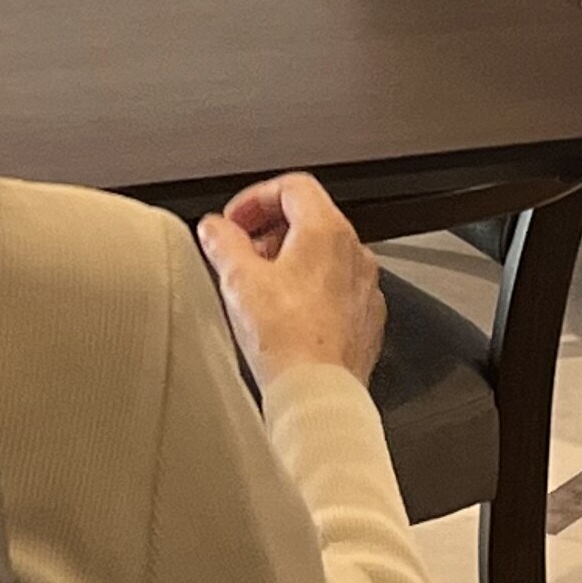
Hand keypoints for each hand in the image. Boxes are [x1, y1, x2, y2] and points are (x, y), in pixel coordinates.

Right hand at [199, 172, 386, 387]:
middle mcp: (354, 253)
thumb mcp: (239, 281)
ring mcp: (365, 287)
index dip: (255, 199)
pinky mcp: (366, 318)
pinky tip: (285, 316)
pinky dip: (310, 290)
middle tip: (241, 252)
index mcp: (326, 232)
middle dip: (269, 230)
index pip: (293, 187)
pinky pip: (337, 288)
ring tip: (259, 287)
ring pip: (324, 255)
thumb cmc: (288, 342)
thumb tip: (215, 228)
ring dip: (289, 260)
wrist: (319, 394)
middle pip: (310, 218)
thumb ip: (223, 243)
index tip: (234, 221)